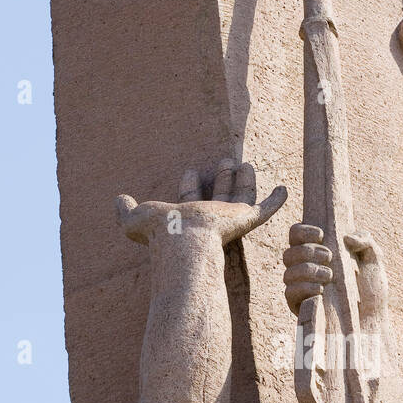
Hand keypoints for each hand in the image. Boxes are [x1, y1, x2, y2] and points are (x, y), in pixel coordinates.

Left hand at [117, 160, 286, 247]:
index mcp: (187, 217)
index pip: (191, 199)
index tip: (190, 170)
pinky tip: (284, 189)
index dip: (190, 185)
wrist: (183, 240)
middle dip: (222, 179)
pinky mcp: (247, 220)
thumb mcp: (134, 219)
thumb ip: (125, 210)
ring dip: (244, 182)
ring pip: (242, 197)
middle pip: (220, 196)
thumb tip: (118, 198)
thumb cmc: (158, 233)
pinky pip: (266, 209)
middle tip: (225, 161)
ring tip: (245, 164)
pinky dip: (276, 200)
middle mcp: (210, 218)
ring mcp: (230, 220)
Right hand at [283, 224, 388, 333]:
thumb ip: (366, 240)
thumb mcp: (374, 259)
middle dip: (308, 251)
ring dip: (307, 270)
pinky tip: (320, 290)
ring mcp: (300, 288)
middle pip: (289, 253)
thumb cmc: (371, 288)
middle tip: (329, 256)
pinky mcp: (299, 306)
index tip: (322, 235)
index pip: (296, 235)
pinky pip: (289, 293)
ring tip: (330, 276)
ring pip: (288, 273)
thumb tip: (347, 237)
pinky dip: (304, 288)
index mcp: (316, 252)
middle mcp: (304, 268)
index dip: (303, 231)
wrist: (372, 318)